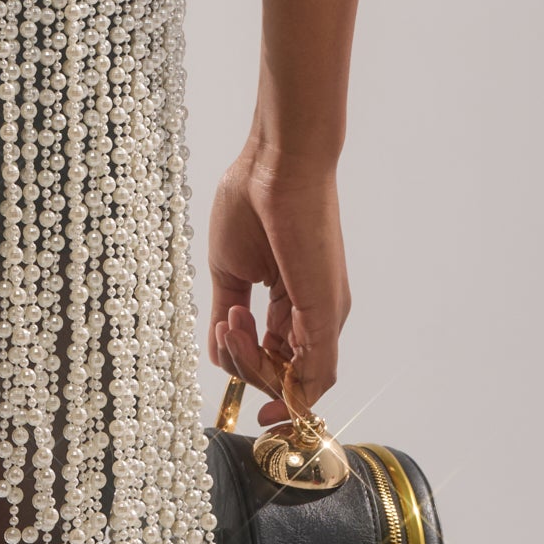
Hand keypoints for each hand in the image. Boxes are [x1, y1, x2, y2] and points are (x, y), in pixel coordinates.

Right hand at [207, 130, 350, 425]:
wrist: (274, 161)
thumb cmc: (251, 200)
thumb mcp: (229, 268)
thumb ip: (227, 311)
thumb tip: (217, 349)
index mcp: (294, 303)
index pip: (278, 362)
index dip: (253, 377)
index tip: (226, 369)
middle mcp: (317, 315)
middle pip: (286, 377)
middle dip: (244, 367)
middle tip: (222, 326)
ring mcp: (326, 315)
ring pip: (298, 382)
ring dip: (252, 366)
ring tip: (228, 321)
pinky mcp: (327, 310)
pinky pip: (315, 372)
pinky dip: (282, 380)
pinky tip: (242, 345)